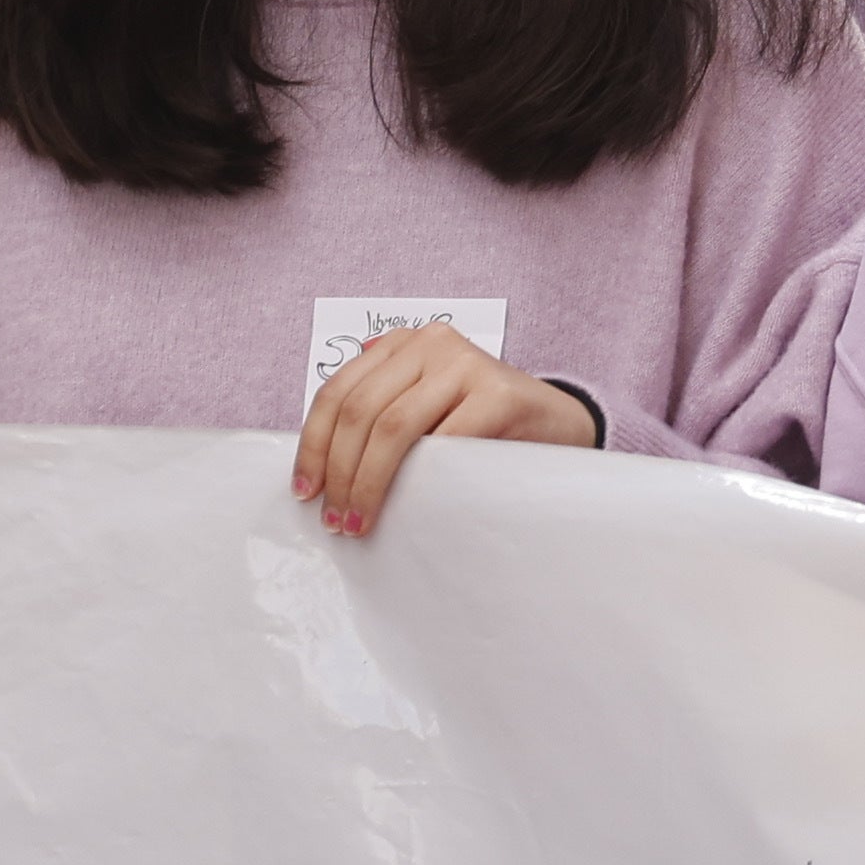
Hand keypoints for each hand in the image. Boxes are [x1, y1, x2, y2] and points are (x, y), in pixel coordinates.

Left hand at [287, 326, 595, 538]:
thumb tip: (323, 468)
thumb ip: (383, 415)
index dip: (314, 445)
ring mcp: (465, 363)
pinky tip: (411, 507)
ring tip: (359, 522)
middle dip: (339, 472)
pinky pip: (444, 441)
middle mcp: (430, 342)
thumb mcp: (426, 408)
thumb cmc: (483, 427)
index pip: (338, 391)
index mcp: (402, 343)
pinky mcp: (498, 392)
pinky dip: (420, 479)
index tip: (304, 490)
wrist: (559, 424)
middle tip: (335, 520)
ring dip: (367, 483)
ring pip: (392, 426)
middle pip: (359, 410)